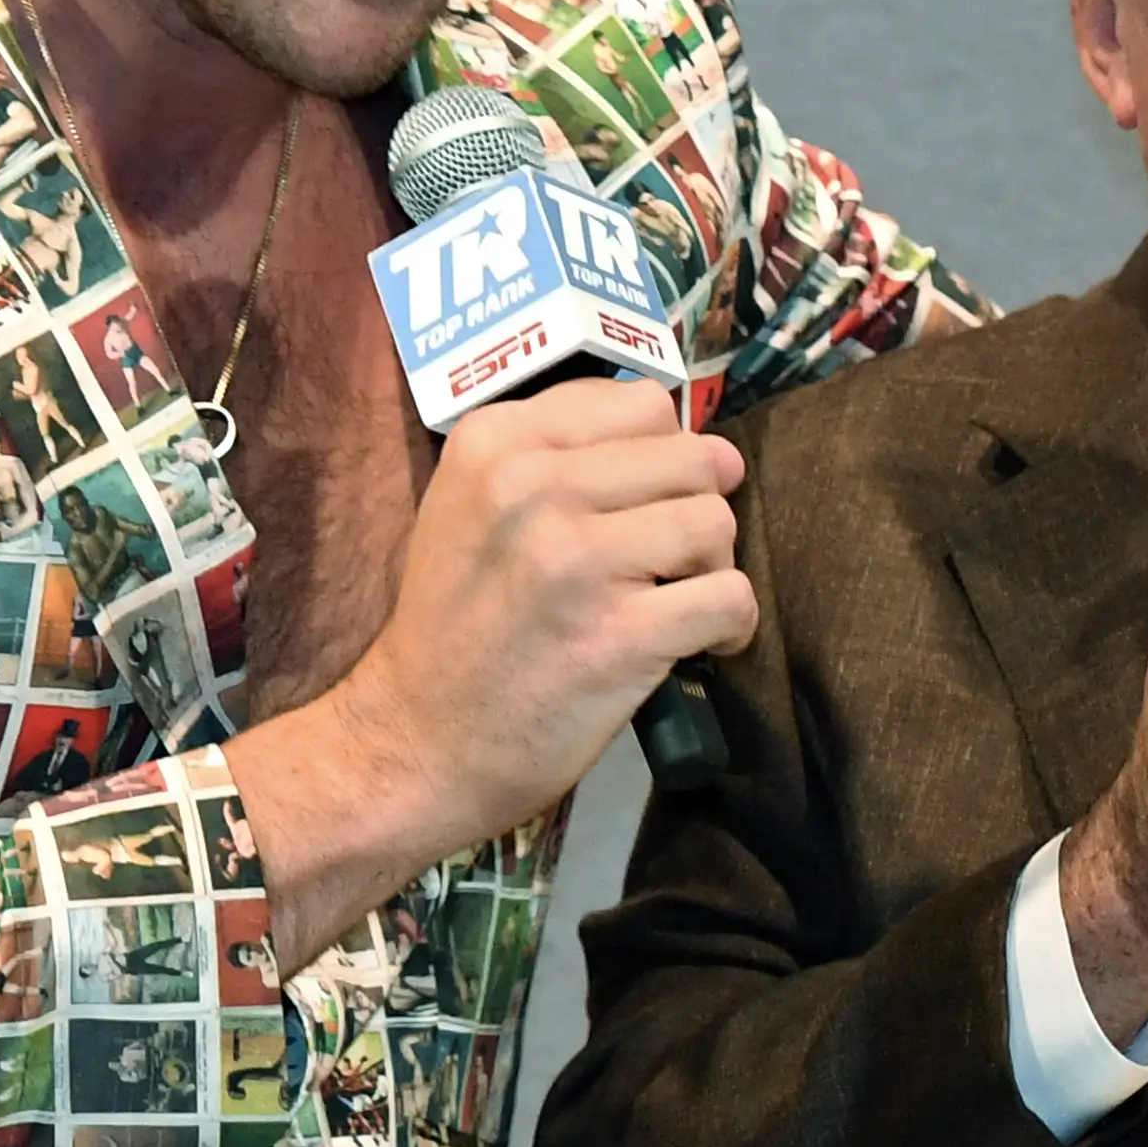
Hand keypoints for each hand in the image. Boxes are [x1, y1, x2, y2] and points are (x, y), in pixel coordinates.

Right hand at [243, 378, 750, 974]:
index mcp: (496, 441)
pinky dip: (731, 625)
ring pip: (715, 522)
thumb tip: (699, 442)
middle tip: (668, 560)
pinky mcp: (618, 635)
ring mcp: (575, 560)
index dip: (661, 455)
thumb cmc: (455, 624)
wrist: (416, 743)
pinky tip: (702, 644)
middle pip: (692, 457)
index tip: (643, 505)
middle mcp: (532, 486)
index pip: (641, 404)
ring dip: (713, 567)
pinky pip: (728, 597)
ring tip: (677, 601)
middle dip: (696, 507)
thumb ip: (559, 455)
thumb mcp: (470, 504)